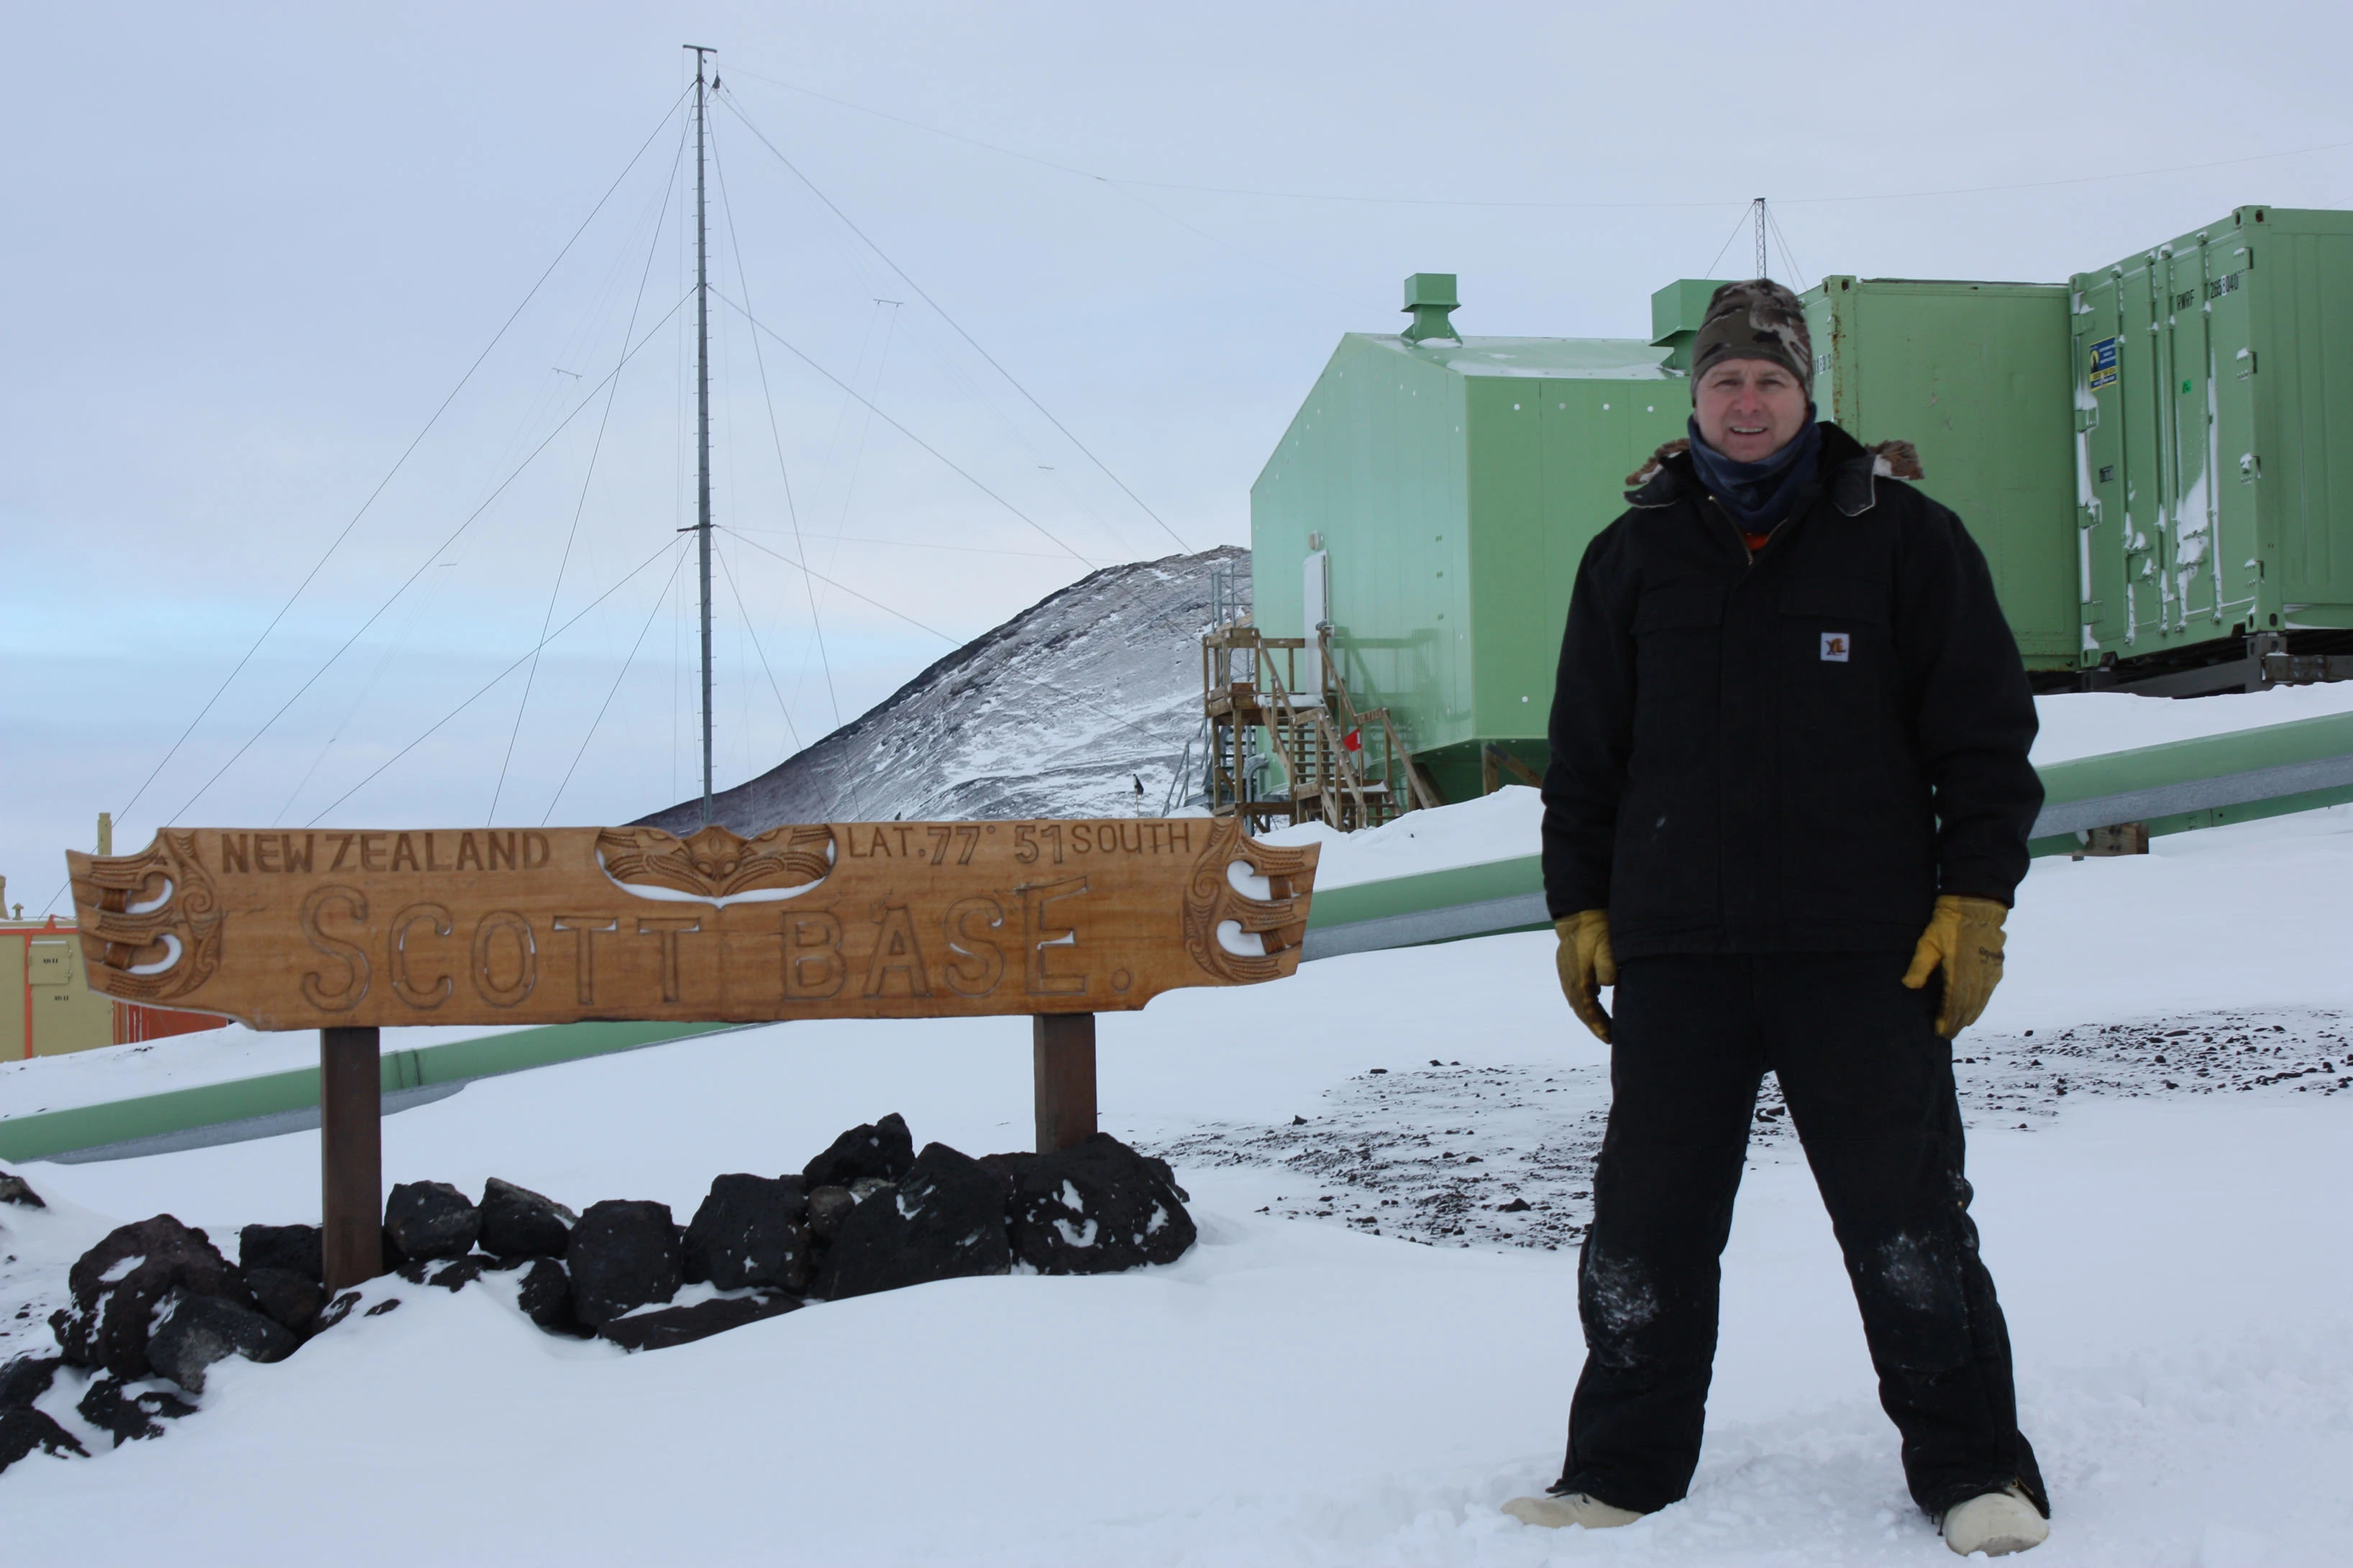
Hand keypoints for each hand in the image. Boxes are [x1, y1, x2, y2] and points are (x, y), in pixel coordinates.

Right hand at [1554, 910, 1616, 1042]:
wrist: (1578, 915)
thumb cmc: (1595, 930)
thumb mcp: (1606, 945)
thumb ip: (1607, 965)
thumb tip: (1607, 984)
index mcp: (1579, 979)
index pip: (1588, 1010)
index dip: (1598, 1026)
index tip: (1609, 1038)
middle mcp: (1570, 981)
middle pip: (1581, 1011)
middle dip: (1594, 1026)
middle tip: (1609, 1038)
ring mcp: (1566, 976)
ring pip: (1576, 1003)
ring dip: (1588, 1016)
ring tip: (1602, 1026)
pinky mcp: (1567, 970)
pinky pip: (1574, 994)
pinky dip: (1583, 1005)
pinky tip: (1592, 1006)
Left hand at [1901, 894, 2008, 1037]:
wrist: (1978, 906)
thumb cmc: (1949, 924)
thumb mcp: (1929, 941)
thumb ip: (1920, 965)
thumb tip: (1909, 985)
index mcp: (1960, 969)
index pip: (1953, 1001)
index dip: (1947, 1018)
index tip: (1939, 1031)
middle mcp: (1978, 974)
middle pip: (1967, 1005)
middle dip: (1957, 1022)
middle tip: (1947, 1035)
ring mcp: (1990, 971)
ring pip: (1980, 1001)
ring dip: (1969, 1016)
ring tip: (1958, 1028)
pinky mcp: (1996, 967)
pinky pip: (1988, 992)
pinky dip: (1980, 1005)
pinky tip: (1974, 1013)